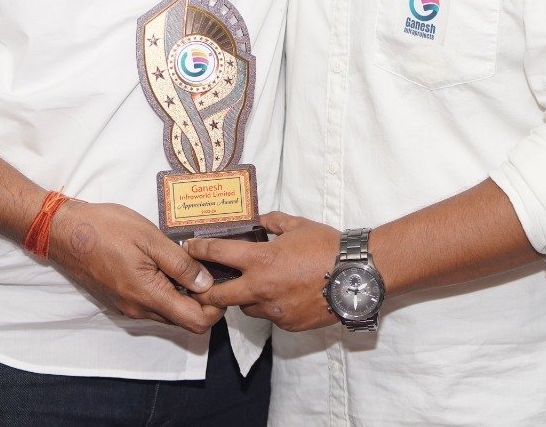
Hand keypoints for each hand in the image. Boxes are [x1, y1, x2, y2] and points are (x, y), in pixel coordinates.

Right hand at [47, 199, 223, 332]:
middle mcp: (139, 310)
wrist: (63, 231)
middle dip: (202, 299)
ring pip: (168, 312)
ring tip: (185, 262)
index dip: (215, 305)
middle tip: (204, 267)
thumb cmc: (106, 229)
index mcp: (149, 296)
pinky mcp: (119, 299)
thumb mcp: (149, 238)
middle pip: (184, 320)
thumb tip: (207, 283)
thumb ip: (180, 264)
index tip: (217, 279)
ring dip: (182, 294)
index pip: (196, 322)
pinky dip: (165, 291)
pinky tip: (164, 265)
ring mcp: (127, 307)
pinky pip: (152, 304)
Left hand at [186, 213, 340, 331]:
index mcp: (260, 260)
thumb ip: (272, 222)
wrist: (356, 276)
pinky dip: (270, 307)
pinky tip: (283, 296)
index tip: (189, 249)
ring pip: (245, 308)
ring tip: (254, 287)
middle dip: (206, 291)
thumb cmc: (327, 246)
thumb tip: (258, 221)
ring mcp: (273, 310)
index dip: (198, 250)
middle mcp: (261, 288)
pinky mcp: (287, 324)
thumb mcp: (297, 225)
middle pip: (218, 295)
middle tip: (202, 286)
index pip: (217, 254)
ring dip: (244, 298)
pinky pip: (269, 316)